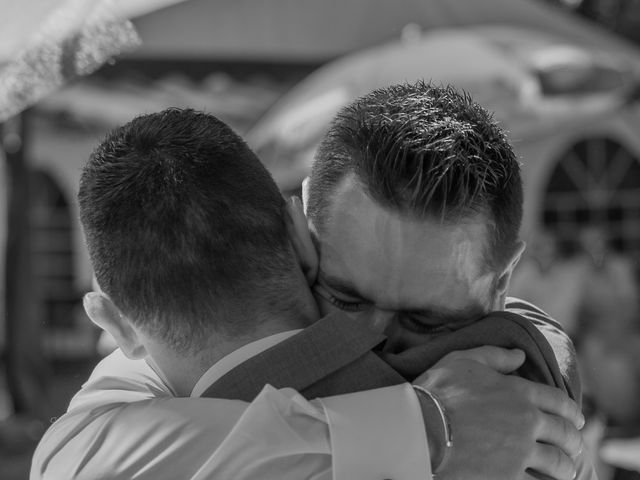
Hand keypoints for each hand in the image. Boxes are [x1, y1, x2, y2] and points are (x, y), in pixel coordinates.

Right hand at [414, 346, 583, 479]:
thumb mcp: (464, 360)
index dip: (572, 411)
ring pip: (558, 462)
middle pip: (564, 433)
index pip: (558, 401)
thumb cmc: (439, 390)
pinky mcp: (509, 476)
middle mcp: (527, 421)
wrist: (422, 428)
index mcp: (519, 391)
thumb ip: (495, 355)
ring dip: (565, 466)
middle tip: (575, 445)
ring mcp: (520, 451)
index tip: (577, 419)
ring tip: (565, 470)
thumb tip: (520, 355)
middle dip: (573, 440)